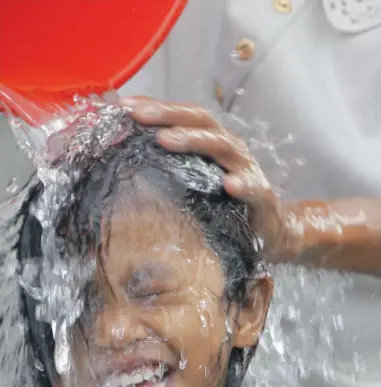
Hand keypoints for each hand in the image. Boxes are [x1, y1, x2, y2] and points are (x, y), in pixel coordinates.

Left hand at [121, 97, 295, 261]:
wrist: (268, 229)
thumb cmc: (225, 202)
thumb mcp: (195, 181)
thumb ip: (170, 166)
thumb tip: (129, 155)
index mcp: (210, 142)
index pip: (183, 117)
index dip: (155, 108)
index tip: (122, 106)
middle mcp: (229, 148)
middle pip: (200, 122)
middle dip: (167, 115)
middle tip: (137, 114)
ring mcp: (246, 169)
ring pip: (221, 147)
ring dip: (193, 140)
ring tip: (165, 139)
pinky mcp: (261, 195)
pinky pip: (252, 187)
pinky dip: (241, 184)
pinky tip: (228, 186)